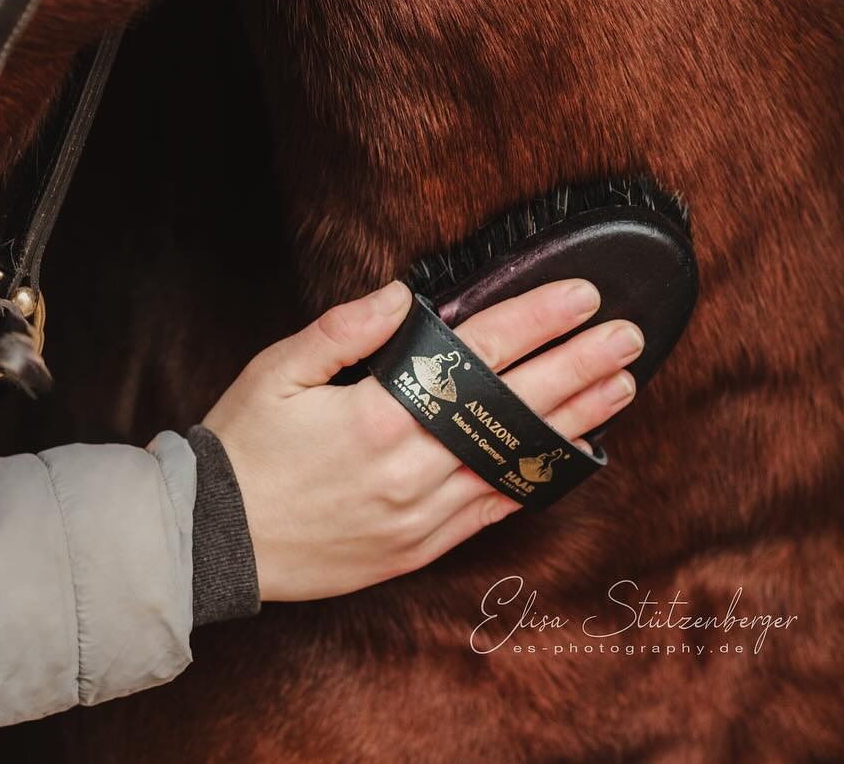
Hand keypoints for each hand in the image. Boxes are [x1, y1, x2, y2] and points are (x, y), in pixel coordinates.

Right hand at [200, 279, 644, 600]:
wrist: (214, 541)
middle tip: (629, 337)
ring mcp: (423, 515)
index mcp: (380, 416)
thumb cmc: (243, 448)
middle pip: (516, 408)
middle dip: (579, 366)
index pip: (479, 356)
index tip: (581, 295)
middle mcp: (413, 468)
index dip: (535, 321)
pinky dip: (536, 479)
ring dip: (575, 421)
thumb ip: (343, 329)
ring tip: (621, 387)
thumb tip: (404, 295)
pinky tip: (571, 455)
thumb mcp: (277, 371)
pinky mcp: (421, 547)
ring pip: (517, 461)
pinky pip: (495, 509)